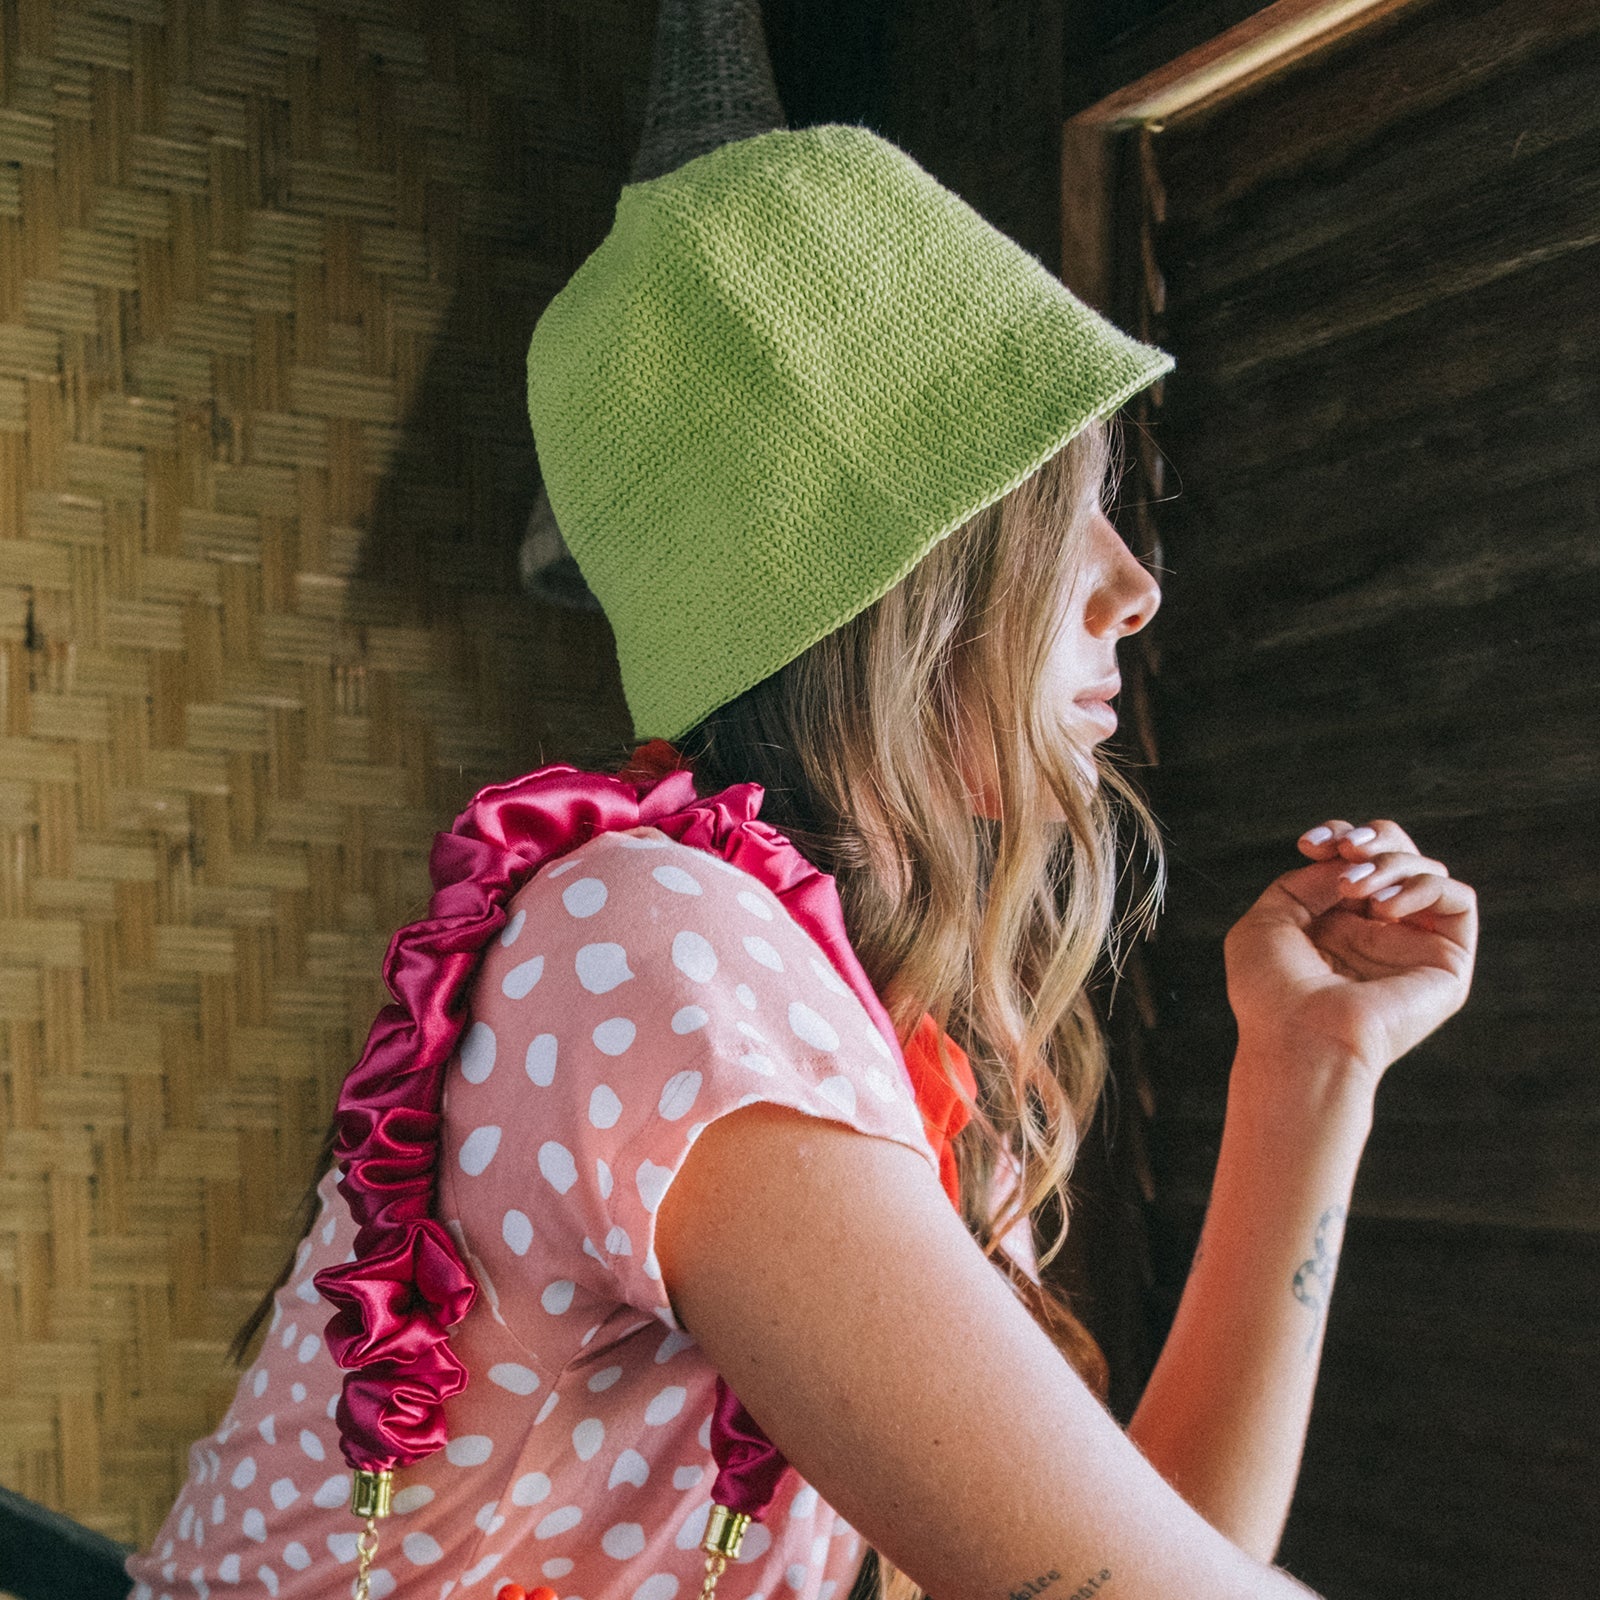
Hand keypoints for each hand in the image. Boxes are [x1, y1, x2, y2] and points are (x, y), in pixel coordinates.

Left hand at [1223, 818, 1477, 1090]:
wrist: (1298, 1040)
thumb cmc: (1271, 991)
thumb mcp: (1272, 917)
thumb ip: (1312, 879)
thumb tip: (1355, 860)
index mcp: (1335, 922)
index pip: (1357, 858)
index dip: (1339, 836)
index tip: (1309, 844)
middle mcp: (1377, 931)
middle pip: (1399, 853)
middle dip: (1372, 839)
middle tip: (1345, 853)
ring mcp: (1412, 945)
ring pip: (1429, 870)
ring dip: (1391, 863)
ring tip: (1355, 888)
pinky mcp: (1447, 963)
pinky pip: (1458, 899)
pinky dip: (1423, 886)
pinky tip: (1385, 908)